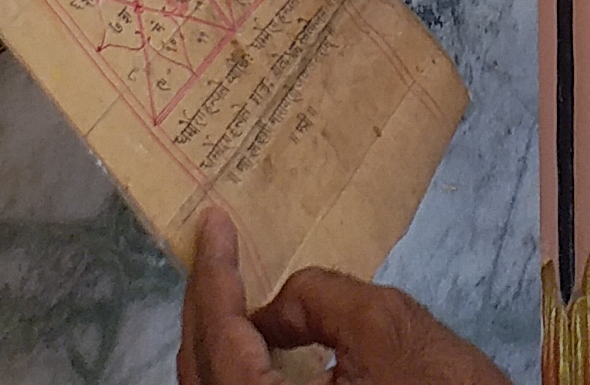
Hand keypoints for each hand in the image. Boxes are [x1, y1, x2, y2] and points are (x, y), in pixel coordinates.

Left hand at [179, 207, 509, 384]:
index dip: (213, 274)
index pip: (220, 338)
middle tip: (215, 243)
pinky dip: (240, 365)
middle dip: (207, 301)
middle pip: (203, 366)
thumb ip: (316, 298)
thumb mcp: (386, 326)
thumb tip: (273, 305)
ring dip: (219, 333)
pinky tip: (257, 334)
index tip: (213, 224)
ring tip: (230, 278)